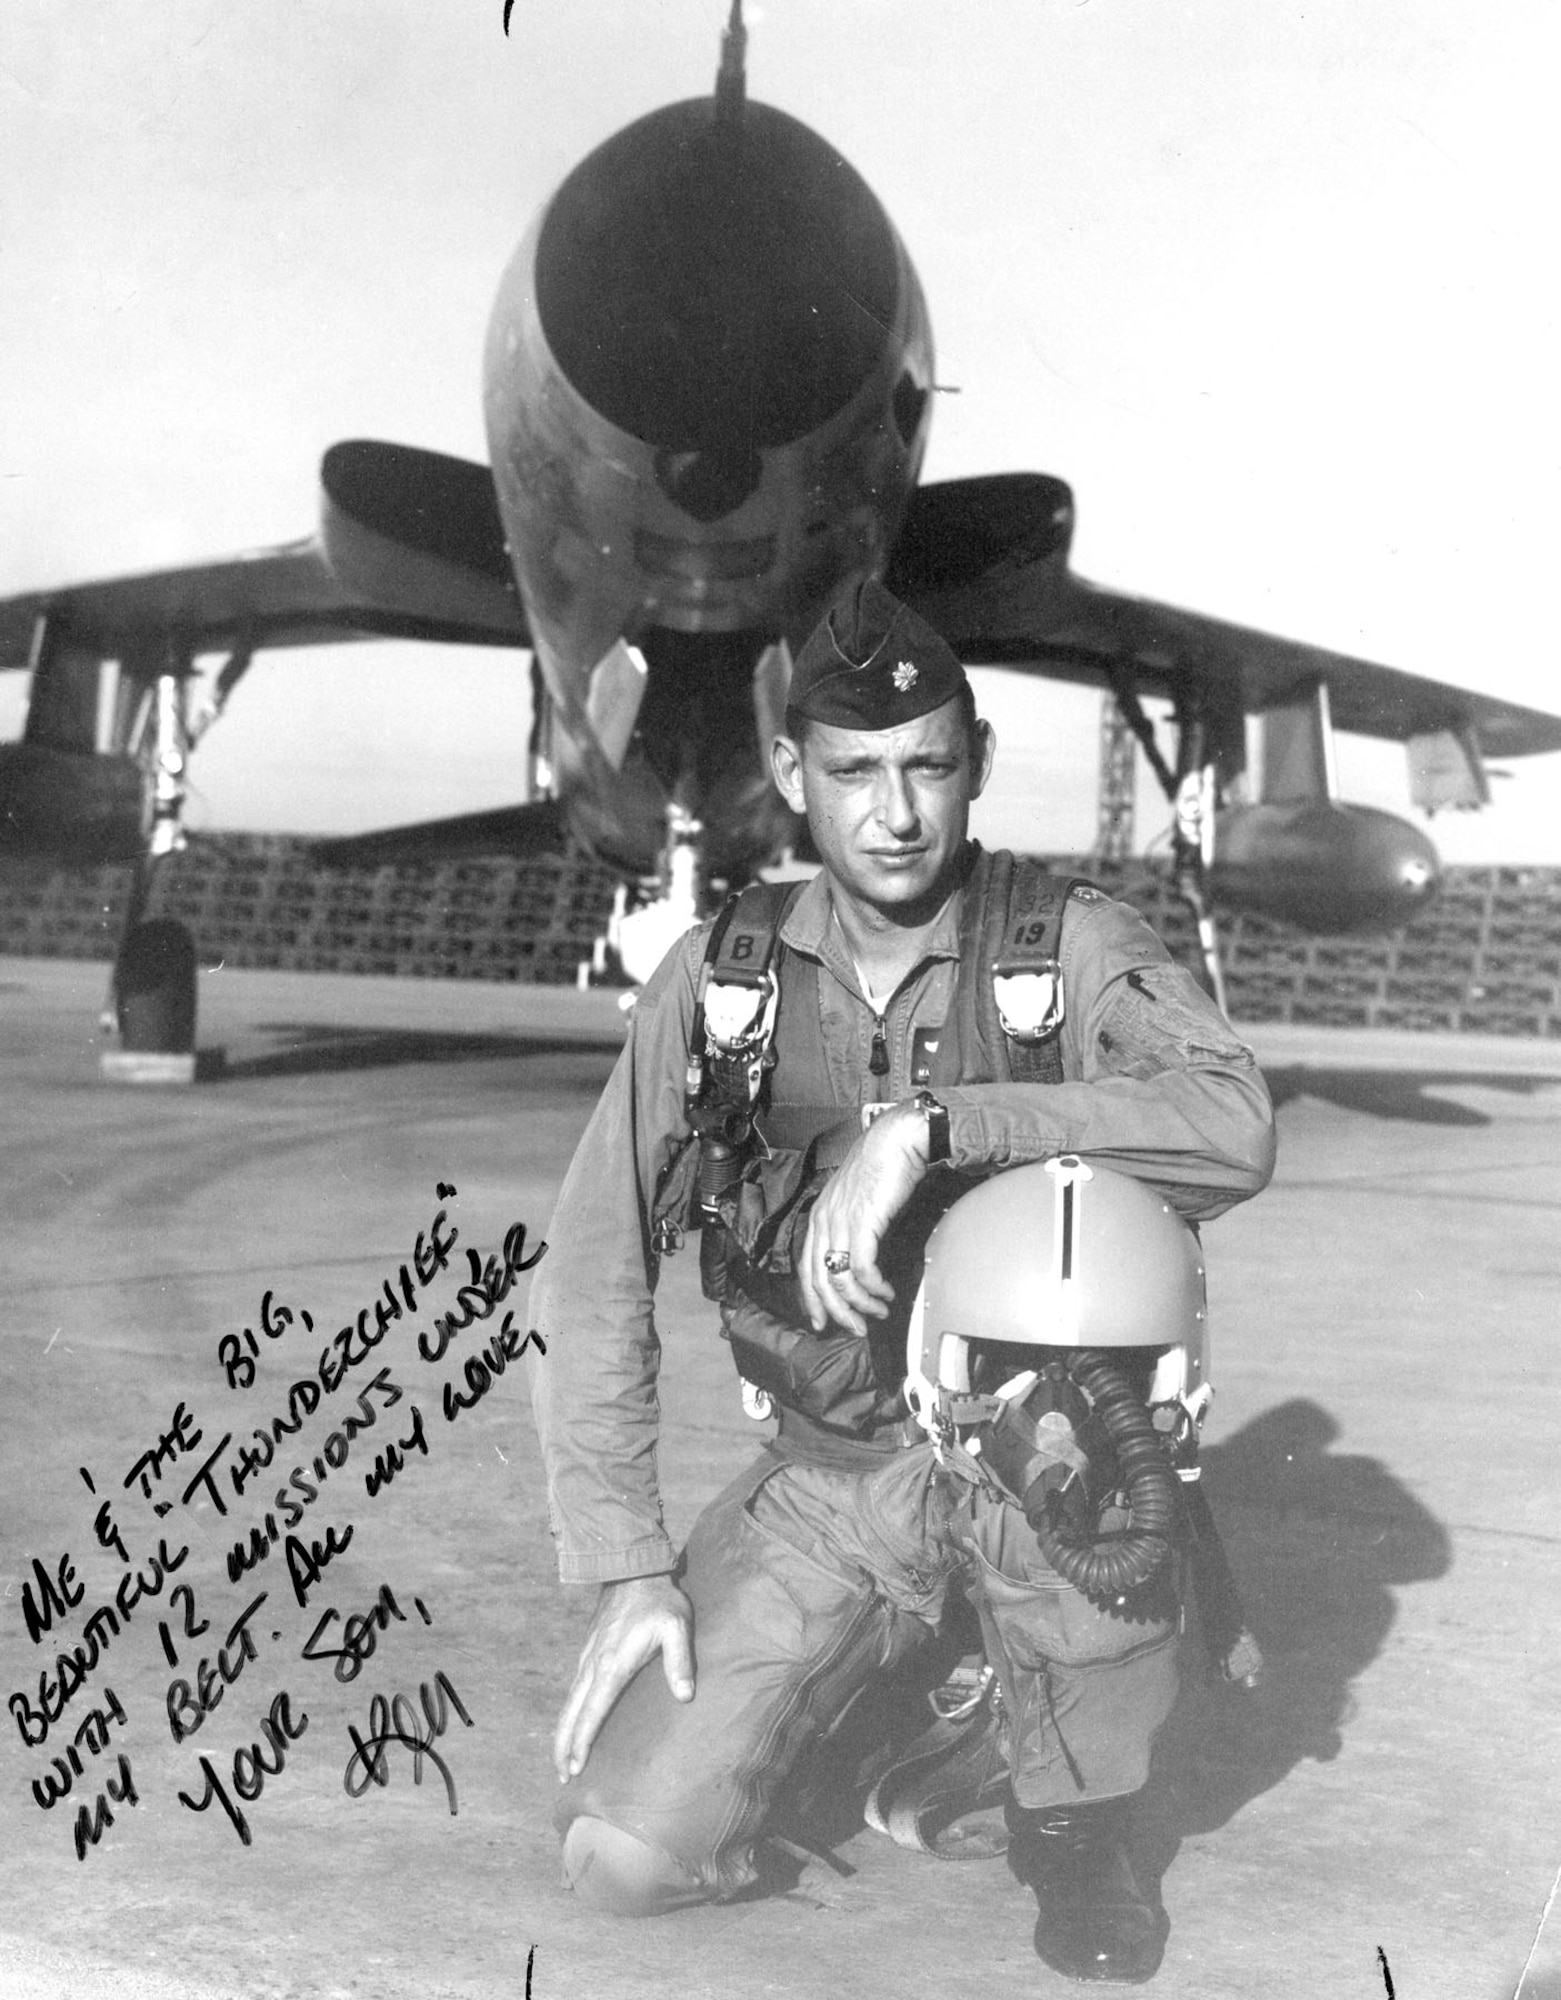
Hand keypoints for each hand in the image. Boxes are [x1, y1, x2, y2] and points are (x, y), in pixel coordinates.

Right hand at [553, 1574, 694, 1781]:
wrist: (633, 1568)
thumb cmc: (659, 1600)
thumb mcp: (676, 1627)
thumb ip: (679, 1661)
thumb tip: (685, 1696)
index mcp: (612, 1665)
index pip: (592, 1713)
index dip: (582, 1743)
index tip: (575, 1768)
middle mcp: (592, 1665)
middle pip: (571, 1714)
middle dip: (563, 1747)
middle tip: (563, 1776)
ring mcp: (587, 1657)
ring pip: (568, 1702)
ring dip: (562, 1732)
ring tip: (562, 1759)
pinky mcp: (588, 1651)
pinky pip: (573, 1689)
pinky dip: (569, 1713)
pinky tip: (573, 1722)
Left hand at [798, 1102, 929, 1336]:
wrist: (898, 1139)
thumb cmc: (882, 1164)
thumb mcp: (858, 1199)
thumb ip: (852, 1225)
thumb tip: (859, 1258)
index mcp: (819, 1215)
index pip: (806, 1268)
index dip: (813, 1300)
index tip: (824, 1322)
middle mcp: (824, 1220)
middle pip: (819, 1281)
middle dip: (838, 1312)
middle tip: (857, 1328)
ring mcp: (840, 1221)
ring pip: (839, 1280)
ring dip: (861, 1303)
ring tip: (878, 1311)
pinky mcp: (862, 1222)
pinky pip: (862, 1268)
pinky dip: (874, 1287)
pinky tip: (886, 1292)